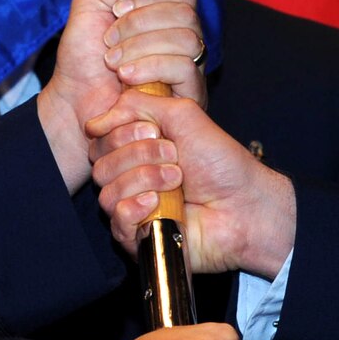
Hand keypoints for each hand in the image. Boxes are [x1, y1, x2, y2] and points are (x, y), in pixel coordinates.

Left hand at [36, 0, 206, 191]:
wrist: (72, 102)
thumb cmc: (83, 56)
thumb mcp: (92, 2)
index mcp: (167, 14)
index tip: (115, 10)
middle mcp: (184, 39)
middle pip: (185, 13)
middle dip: (138, 23)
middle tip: (108, 40)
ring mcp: (190, 68)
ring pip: (187, 39)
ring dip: (140, 46)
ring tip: (113, 63)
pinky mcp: (189, 96)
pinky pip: (185, 68)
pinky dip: (150, 67)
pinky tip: (126, 77)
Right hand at [87, 92, 295, 277]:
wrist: (243, 204)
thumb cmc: (220, 162)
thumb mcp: (182, 115)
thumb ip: (138, 104)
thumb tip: (95, 122)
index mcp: (137, 147)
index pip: (101, 137)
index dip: (122, 130)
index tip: (155, 130)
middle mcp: (131, 176)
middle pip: (100, 162)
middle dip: (139, 153)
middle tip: (174, 155)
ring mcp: (133, 206)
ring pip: (107, 189)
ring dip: (144, 178)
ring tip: (176, 179)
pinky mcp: (137, 235)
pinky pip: (115, 217)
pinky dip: (136, 207)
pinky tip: (158, 203)